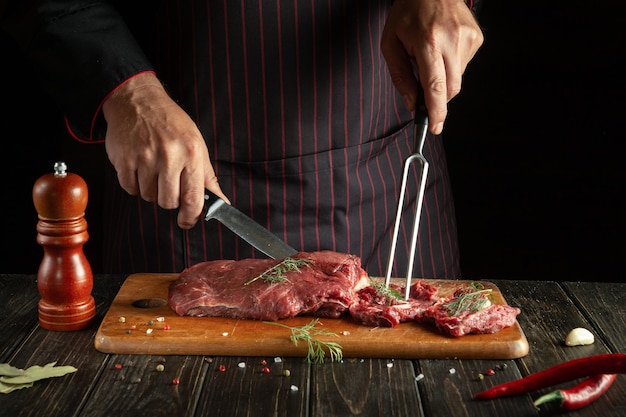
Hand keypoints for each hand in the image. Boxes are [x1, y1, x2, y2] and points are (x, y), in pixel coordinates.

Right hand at [102, 72, 228, 228]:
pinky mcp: (123, 160)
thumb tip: (221, 202)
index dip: (191, 217)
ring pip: (148, 197)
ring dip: (151, 190)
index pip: (193, 198)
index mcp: (191, 153)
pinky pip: (130, 189)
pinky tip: (139, 169)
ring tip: (154, 171)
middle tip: (169, 184)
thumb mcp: (196, 145)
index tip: (187, 222)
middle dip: (169, 200)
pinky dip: (135, 184)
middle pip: (168, 202)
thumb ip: (207, 177)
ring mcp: (144, 158)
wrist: (137, 101)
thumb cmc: (171, 123)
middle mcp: (168, 156)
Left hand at [381, 0, 482, 133]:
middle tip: (424, 88)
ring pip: (457, 80)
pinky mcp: (477, 38)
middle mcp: (451, 40)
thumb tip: (411, 103)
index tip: (435, 127)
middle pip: (450, 89)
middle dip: (437, 97)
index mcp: (427, 42)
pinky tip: (443, 48)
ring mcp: (467, 39)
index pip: (435, 86)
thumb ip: (400, 76)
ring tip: (432, 55)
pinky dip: (452, 65)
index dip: (436, 111)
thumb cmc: (408, 13)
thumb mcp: (391, 43)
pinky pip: (464, 66)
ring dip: (443, 78)